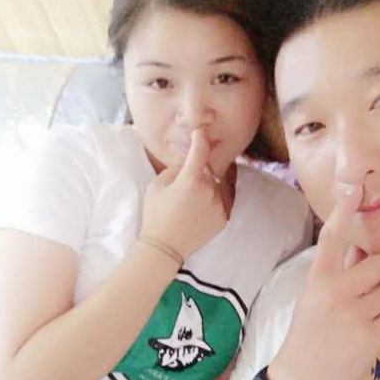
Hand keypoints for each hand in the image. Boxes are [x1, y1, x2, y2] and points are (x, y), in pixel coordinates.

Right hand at [140, 128, 227, 257]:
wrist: (164, 247)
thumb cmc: (156, 214)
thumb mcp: (157, 184)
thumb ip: (175, 167)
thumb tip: (188, 159)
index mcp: (192, 180)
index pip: (201, 149)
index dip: (200, 138)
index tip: (200, 132)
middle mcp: (210, 190)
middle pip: (210, 168)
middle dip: (201, 167)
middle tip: (189, 175)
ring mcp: (220, 205)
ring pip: (218, 183)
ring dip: (209, 183)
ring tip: (192, 195)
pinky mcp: (224, 218)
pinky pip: (222, 199)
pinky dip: (214, 198)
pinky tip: (199, 205)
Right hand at [269, 185, 379, 379]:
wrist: (301, 374)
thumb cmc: (308, 330)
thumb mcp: (314, 296)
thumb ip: (338, 272)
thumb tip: (363, 249)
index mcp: (318, 278)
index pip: (332, 238)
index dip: (343, 212)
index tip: (353, 188)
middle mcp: (335, 291)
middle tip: (372, 291)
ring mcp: (354, 314)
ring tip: (370, 313)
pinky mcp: (371, 336)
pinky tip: (373, 331)